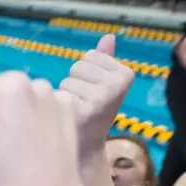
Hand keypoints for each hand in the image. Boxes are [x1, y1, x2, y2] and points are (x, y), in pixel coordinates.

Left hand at [58, 35, 133, 154]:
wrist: (85, 148)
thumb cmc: (93, 112)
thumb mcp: (103, 85)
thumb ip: (105, 60)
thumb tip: (109, 36)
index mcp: (126, 75)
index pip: (90, 55)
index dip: (86, 74)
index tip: (94, 92)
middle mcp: (117, 85)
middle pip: (77, 66)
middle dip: (75, 83)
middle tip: (84, 103)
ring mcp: (102, 98)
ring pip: (67, 80)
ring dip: (66, 95)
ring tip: (77, 111)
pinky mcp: (84, 110)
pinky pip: (59, 94)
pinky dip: (59, 105)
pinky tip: (70, 118)